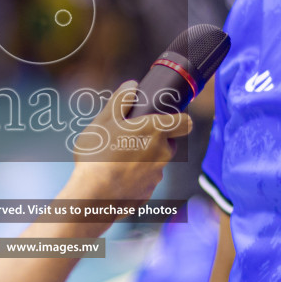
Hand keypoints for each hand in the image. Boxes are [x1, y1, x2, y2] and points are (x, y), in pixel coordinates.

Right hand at [67, 81, 191, 202]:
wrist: (94, 196)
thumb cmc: (99, 154)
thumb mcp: (104, 119)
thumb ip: (120, 100)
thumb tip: (132, 85)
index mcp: (156, 131)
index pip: (186, 123)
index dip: (179, 120)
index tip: (167, 119)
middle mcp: (163, 153)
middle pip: (168, 143)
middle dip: (154, 141)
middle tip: (130, 139)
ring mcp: (157, 176)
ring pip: (155, 163)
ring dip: (142, 160)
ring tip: (116, 161)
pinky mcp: (147, 194)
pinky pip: (144, 181)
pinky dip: (134, 179)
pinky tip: (114, 178)